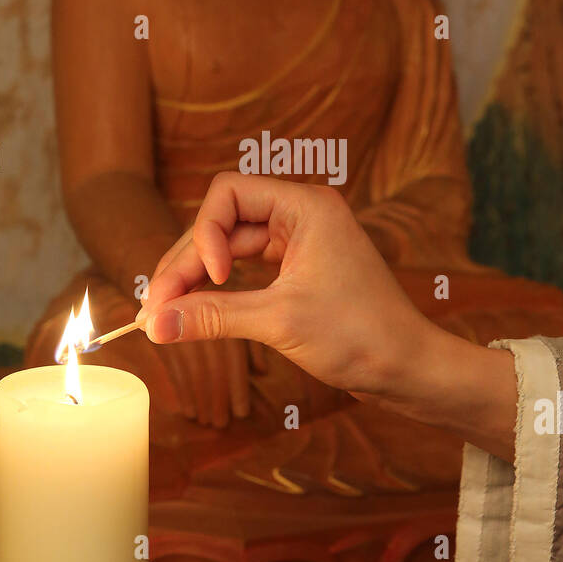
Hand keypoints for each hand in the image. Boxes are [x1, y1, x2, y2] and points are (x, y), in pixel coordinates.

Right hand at [138, 174, 517, 454]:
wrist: (408, 368)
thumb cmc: (360, 336)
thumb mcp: (278, 322)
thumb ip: (211, 316)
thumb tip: (154, 324)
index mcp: (306, 205)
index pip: (227, 194)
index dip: (205, 234)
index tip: (210, 279)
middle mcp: (302, 214)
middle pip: (222, 222)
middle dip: (187, 263)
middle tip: (155, 309)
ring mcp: (301, 241)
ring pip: (230, 246)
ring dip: (197, 278)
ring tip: (166, 315)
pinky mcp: (299, 269)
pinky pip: (247, 267)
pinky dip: (220, 289)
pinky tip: (197, 311)